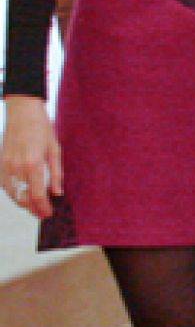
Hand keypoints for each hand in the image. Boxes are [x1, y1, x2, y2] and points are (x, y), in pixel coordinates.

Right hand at [2, 95, 62, 218]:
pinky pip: (5, 185)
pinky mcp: (0, 164)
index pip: (37, 196)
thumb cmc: (41, 128)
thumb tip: (57, 192)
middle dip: (33, 209)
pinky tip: (22, 194)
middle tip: (43, 213)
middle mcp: (17, 168)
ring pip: (13, 194)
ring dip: (23, 203)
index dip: (43, 208)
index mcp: (33, 165)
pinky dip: (13, 193)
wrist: (22, 113)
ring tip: (34, 205)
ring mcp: (6, 167)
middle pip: (23, 198)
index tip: (49, 213)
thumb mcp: (55, 150)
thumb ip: (56, 174)